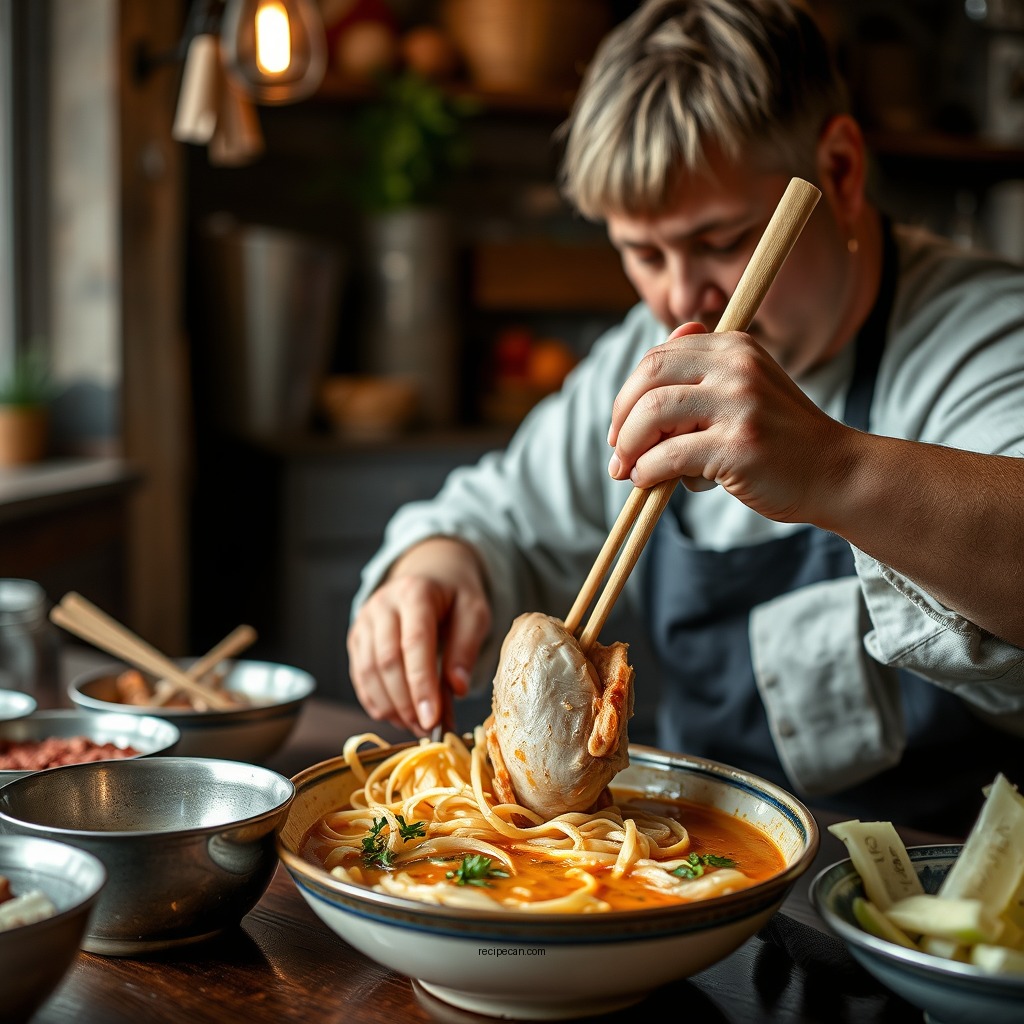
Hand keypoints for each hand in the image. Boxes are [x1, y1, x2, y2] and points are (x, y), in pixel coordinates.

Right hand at [346, 537, 491, 734]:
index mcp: (414, 592)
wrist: (430, 575)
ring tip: (416, 726)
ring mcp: (364, 621)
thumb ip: (466, 647)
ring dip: (391, 707)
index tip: (433, 718)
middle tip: (428, 728)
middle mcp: (382, 604)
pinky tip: (398, 717)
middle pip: (386, 660)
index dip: (422, 684)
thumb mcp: (474, 613)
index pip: (414, 643)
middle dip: (406, 701)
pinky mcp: (356, 638)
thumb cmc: (455, 597)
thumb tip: (457, 689)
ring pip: (368, 672)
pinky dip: (377, 702)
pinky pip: (359, 676)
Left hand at [606, 322, 850, 523]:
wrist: (835, 472)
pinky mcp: (738, 446)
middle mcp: (737, 366)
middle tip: (617, 449)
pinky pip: (668, 456)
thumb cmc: (780, 438)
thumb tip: (639, 380)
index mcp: (734, 346)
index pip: (658, 357)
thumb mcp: (744, 391)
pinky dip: (647, 472)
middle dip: (621, 417)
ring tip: (627, 470)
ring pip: (652, 415)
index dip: (629, 393)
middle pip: (648, 378)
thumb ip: (698, 379)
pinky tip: (649, 483)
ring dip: (628, 447)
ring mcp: (739, 404)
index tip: (621, 424)